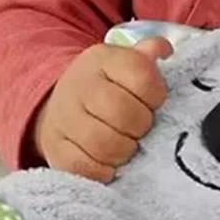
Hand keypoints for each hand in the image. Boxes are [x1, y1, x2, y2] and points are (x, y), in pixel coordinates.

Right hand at [34, 37, 172, 181]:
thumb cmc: (105, 87)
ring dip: (125, 152)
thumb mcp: (123, 64)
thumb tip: (163, 49)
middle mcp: (80, 86)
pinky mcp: (56, 150)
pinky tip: (110, 164)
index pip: (143, 77)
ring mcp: (65, 119)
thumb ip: (146, 57)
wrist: (59, 105)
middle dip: (142, 127)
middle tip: (141, 130)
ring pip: (106, 145)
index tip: (153, 103)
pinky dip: (104, 170)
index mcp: (102, 60)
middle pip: (126, 114)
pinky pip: (86, 167)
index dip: (156, 96)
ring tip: (127, 146)